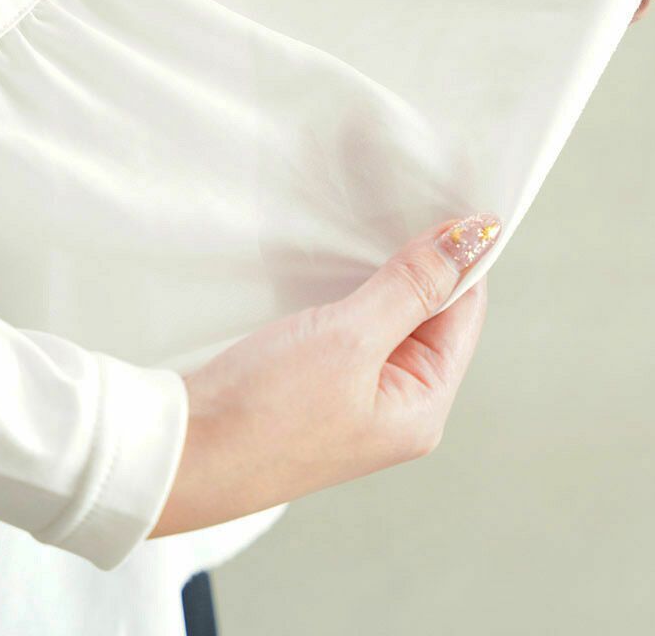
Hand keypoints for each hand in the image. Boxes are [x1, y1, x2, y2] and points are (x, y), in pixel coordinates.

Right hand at [151, 213, 497, 537]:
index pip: (464, 312)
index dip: (460, 254)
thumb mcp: (348, 338)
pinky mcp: (318, 388)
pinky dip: (353, 293)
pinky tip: (338, 266)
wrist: (180, 456)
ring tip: (373, 223)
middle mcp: (399, 407)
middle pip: (432, 315)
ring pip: (390, 319)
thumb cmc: (266, 411)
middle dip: (423, 261)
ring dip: (386, 274)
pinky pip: (355, 330)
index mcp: (423, 407)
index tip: (445, 197)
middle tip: (405, 198)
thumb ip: (412, 286)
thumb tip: (474, 237)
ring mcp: (357, 399)